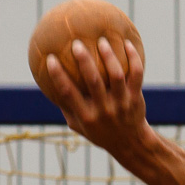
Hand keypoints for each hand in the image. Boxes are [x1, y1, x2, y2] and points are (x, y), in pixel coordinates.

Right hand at [46, 38, 149, 154]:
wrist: (130, 143)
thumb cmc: (100, 131)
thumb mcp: (79, 125)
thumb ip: (66, 107)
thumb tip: (48, 83)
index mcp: (86, 116)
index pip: (69, 93)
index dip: (58, 76)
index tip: (50, 58)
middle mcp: (104, 110)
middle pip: (93, 81)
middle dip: (84, 61)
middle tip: (76, 43)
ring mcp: (121, 104)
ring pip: (116, 76)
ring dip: (109, 56)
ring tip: (102, 40)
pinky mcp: (136, 98)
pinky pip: (136, 74)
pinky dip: (133, 58)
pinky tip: (128, 44)